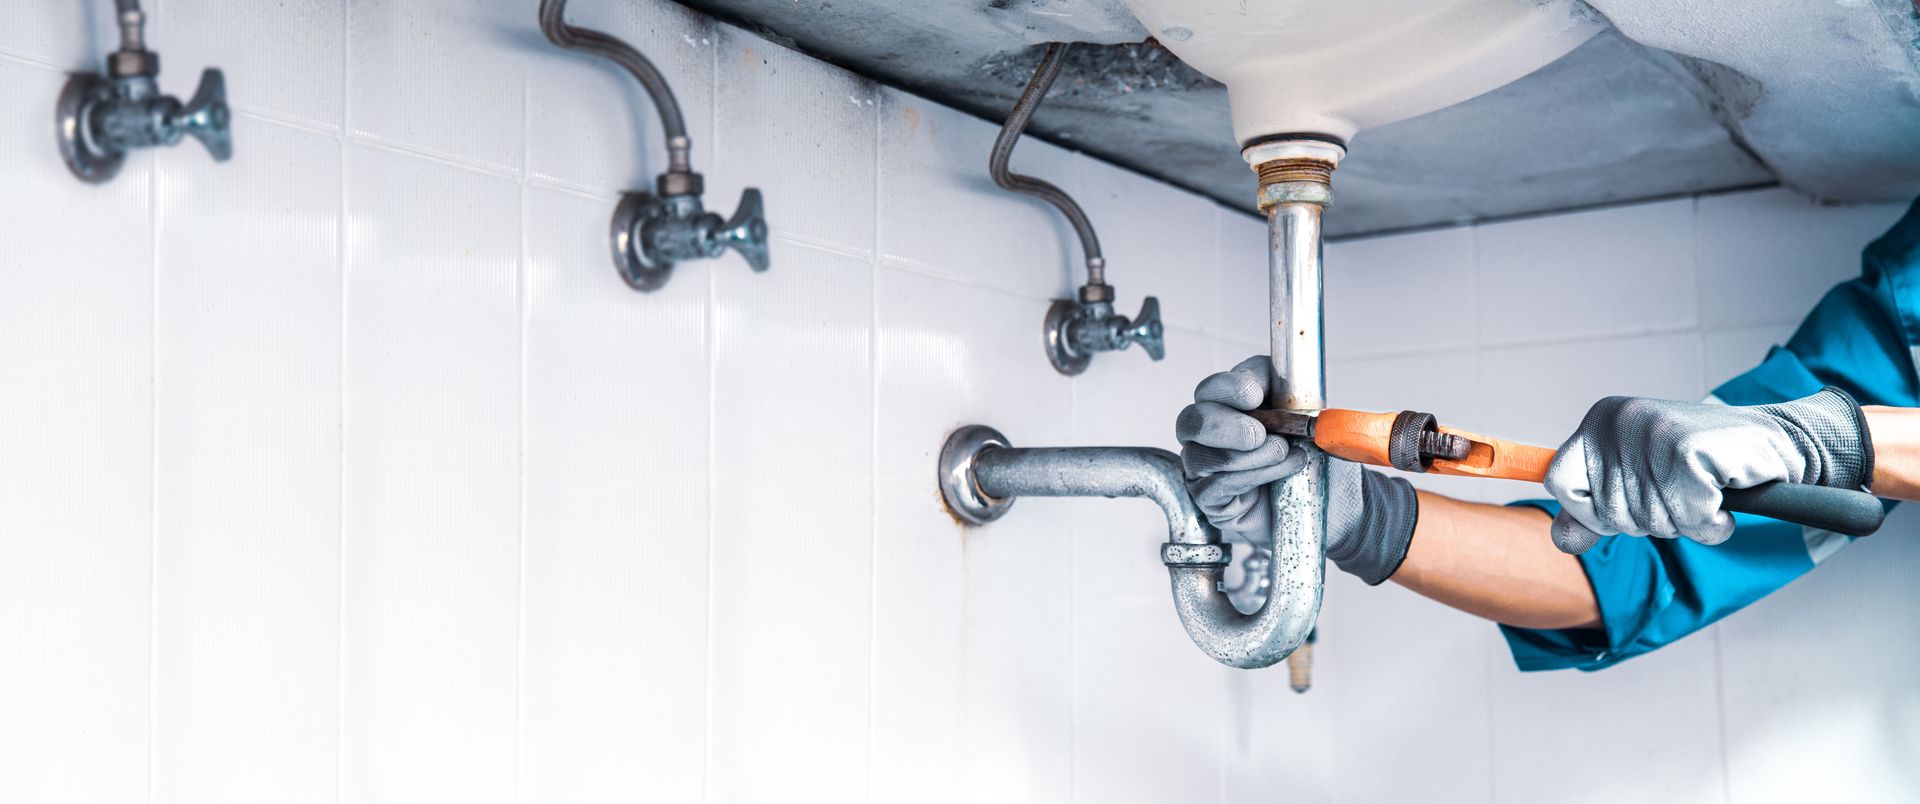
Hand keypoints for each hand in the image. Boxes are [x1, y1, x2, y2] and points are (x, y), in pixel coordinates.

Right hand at [1175, 355, 1419, 584]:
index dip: (1228, 388)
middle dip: (1228, 426)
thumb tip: (1286, 380)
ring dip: (1252, 456)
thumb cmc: (1310, 455)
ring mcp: (1202, 467)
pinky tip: (1279, 474)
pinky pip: (1217, 485)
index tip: (1256, 395)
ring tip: (1286, 455)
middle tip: (1260, 434)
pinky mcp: (1208, 499)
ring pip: (1204, 456)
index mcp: (1227, 403)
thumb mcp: (1307, 415)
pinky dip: (1253, 477)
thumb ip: (1291, 393)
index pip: (1211, 388)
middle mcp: (1206, 434)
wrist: (1329, 499)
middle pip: (1191, 420)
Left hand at [1544, 388, 1871, 553]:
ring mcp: (1655, 434)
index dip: (1592, 510)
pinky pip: (1691, 520)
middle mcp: (1620, 421)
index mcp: (1600, 422)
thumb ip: (1596, 507)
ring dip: (1686, 521)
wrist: (1779, 444)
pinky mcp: (1691, 453)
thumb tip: (1562, 541)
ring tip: (1706, 488)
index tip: (1629, 503)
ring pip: (1651, 521)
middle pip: (1608, 513)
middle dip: (1651, 519)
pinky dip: (1713, 522)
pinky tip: (1725, 493)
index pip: (1560, 483)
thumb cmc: (1706, 466)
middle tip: (1684, 490)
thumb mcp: (1639, 481)